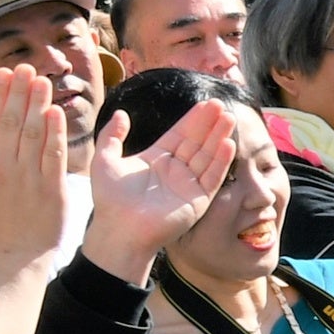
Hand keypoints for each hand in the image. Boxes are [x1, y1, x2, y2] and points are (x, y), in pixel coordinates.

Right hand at [0, 67, 71, 286]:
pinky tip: (56, 111)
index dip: (0, 95)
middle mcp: (3, 167)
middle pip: (11, 121)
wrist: (16, 252)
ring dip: (38, 104)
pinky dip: (55, 132)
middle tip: (27, 67)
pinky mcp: (49, 187)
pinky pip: (52, 154)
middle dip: (19, 92)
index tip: (6, 73)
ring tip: (43, 81)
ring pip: (32, 133)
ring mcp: (26, 176)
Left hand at [82, 97, 238, 273]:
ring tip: (229, 118)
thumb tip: (120, 114)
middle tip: (221, 105)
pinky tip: (228, 143)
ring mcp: (189, 185)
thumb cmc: (109, 199)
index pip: (179, 134)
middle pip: (197, 141)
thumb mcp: (104, 160)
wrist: (120, 228)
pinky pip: (213, 177)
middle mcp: (176, 170)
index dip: (192, 119)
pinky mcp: (198, 200)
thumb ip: (112, 136)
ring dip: (219, 137)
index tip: (205, 104)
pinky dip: (221, 161)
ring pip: (208, 155)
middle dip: (209, 123)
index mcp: (156, 159)